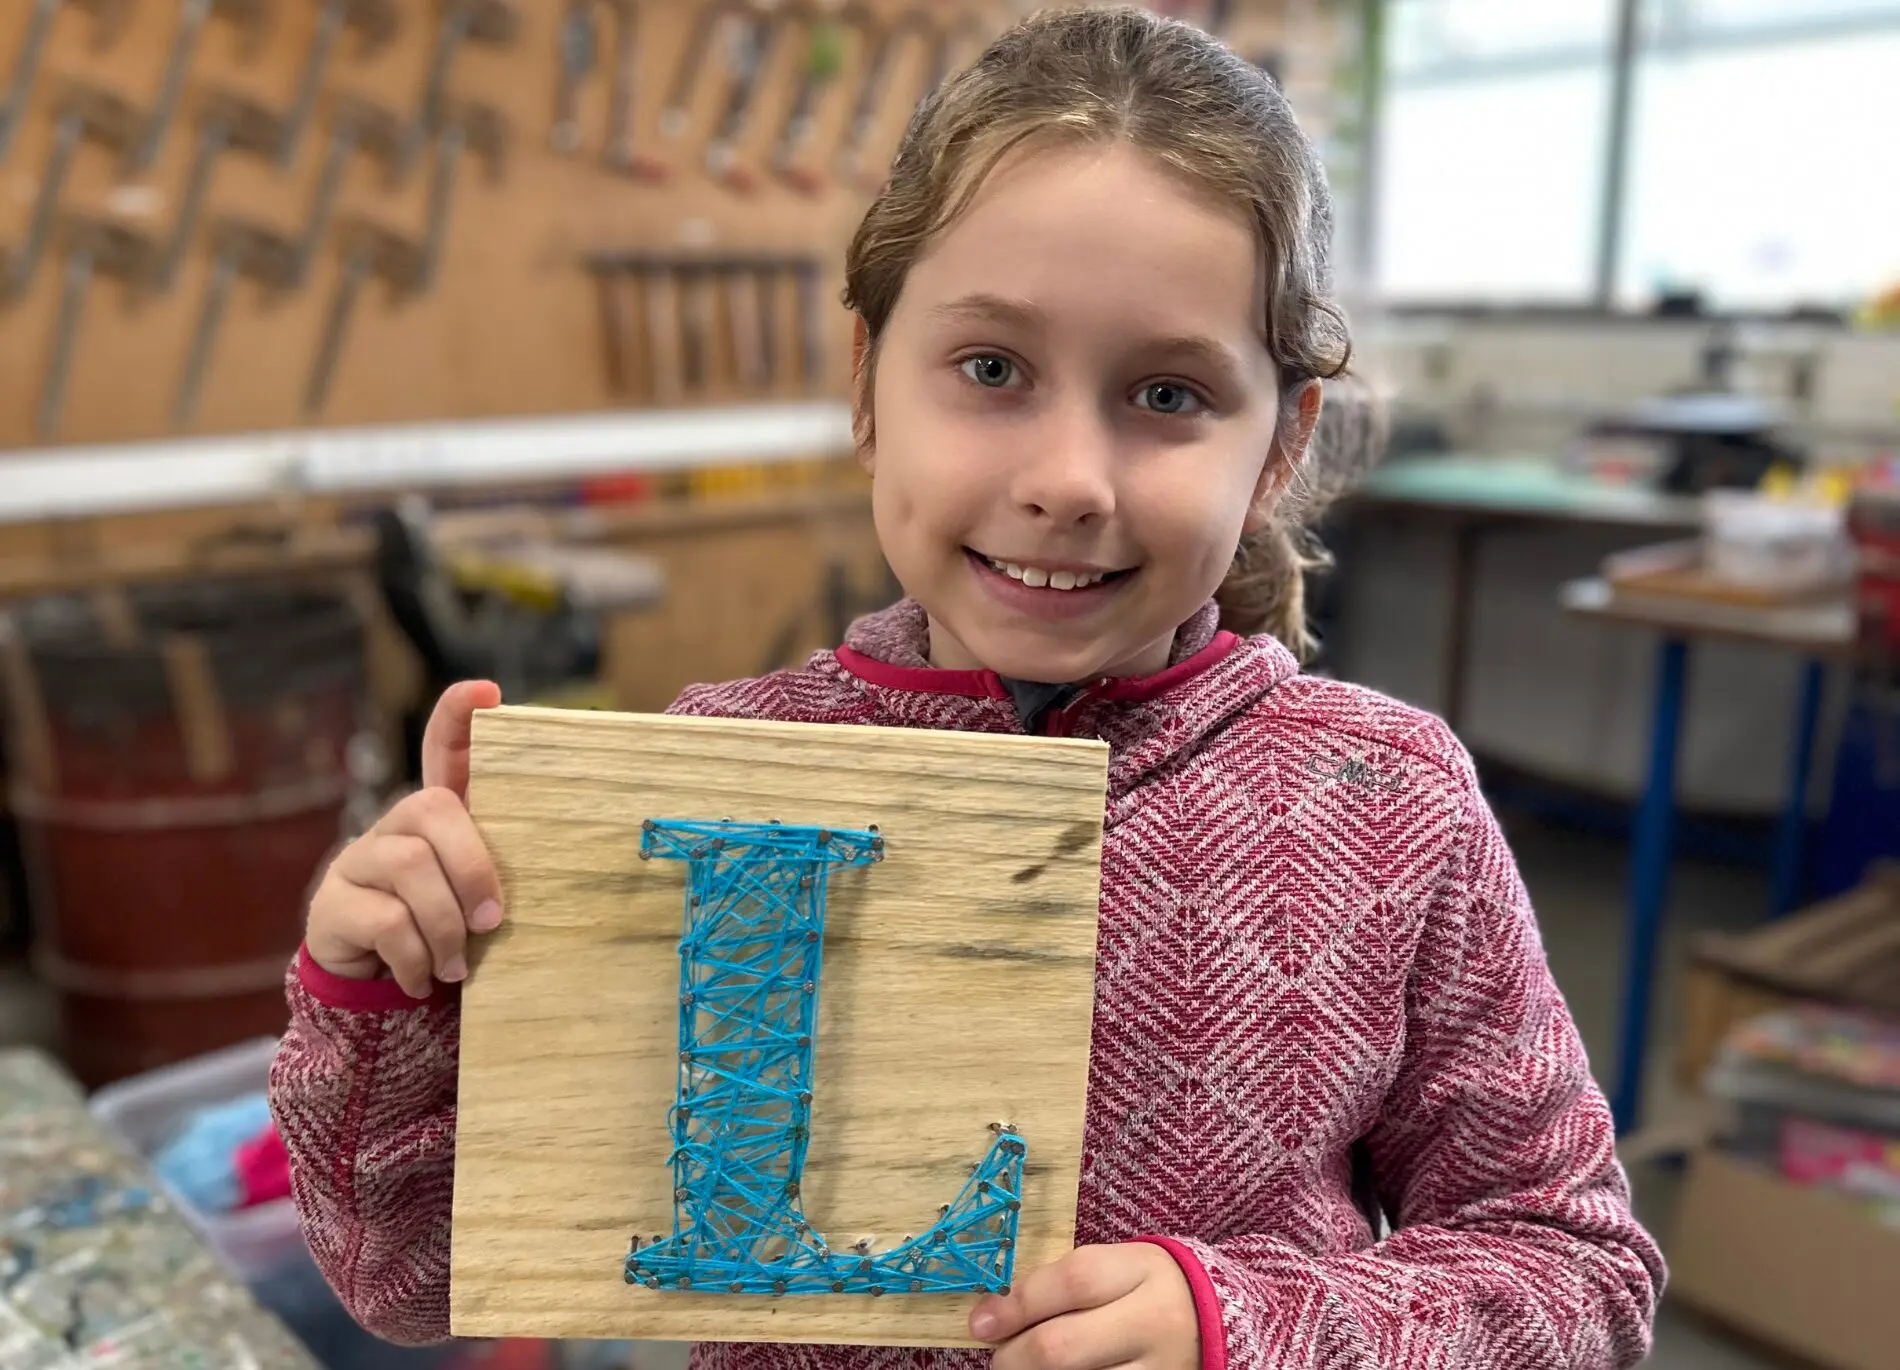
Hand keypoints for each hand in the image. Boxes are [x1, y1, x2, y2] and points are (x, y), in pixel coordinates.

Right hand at [304, 681, 504, 996]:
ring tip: (457, 966)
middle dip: (473, 868)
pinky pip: (386, 921)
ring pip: (411, 866)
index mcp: (441, 818)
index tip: (487, 691)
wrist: (376, 987)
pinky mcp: (333, 904)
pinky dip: (416, 959)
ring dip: (446, 926)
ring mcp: (360, 860)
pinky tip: (423, 980)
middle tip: (492, 921)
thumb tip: (576, 870)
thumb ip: (509, 875)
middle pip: (433, 809)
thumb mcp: (481, 900)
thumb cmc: (448, 932)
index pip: (445, 749)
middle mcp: (397, 825)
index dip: (459, 715)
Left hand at [971, 1243, 1199, 1369]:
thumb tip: (995, 1314)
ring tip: (1025, 1368)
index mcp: (1141, 1271)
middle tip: (999, 1356)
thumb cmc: (1147, 1287)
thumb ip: (1063, 1283)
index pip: (1071, 1283)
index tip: (981, 1321)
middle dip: (1014, 1355)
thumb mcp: (1118, 1266)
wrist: (1215, 1322)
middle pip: (1063, 1346)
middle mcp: (1153, 1323)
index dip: (1017, 1304)